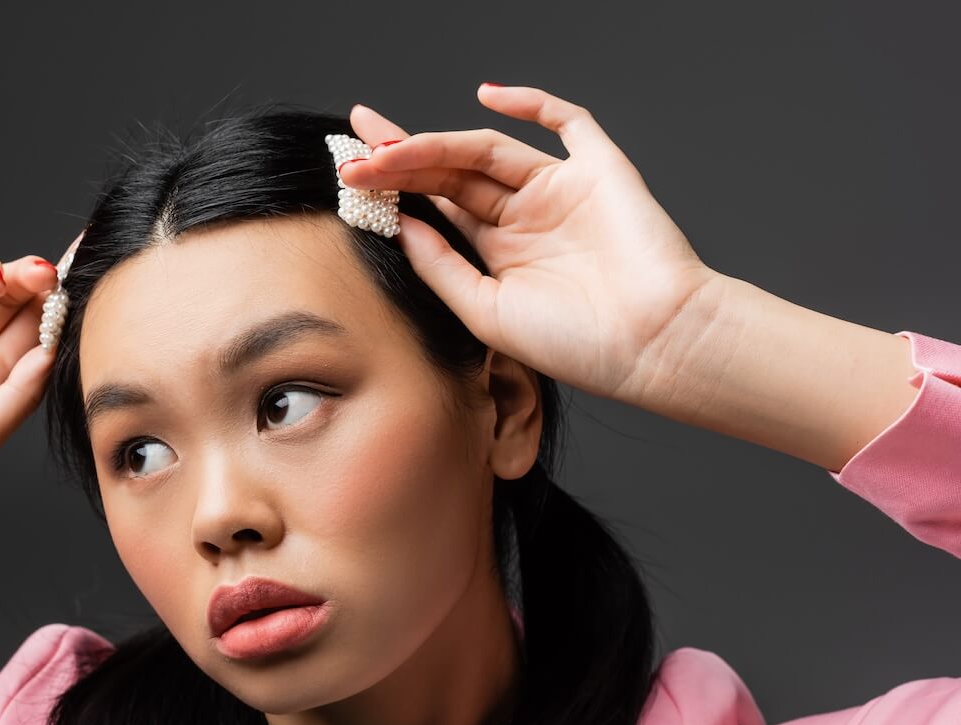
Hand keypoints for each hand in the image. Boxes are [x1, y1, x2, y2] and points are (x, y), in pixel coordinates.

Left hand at [342, 84, 725, 402]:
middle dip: (402, 158)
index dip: (396, 188)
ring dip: (437, 143)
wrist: (655, 345)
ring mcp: (560, 191)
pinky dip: (532, 103)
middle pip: (452, 173)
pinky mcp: (599, 171)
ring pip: (488, 151)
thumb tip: (399, 224)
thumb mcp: (486, 311)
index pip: (437, 207)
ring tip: (388, 146)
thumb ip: (442, 265)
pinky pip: (567, 123)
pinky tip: (488, 96)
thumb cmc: (578, 344)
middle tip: (354, 147)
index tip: (352, 173)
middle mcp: (525, 218)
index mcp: (499, 254)